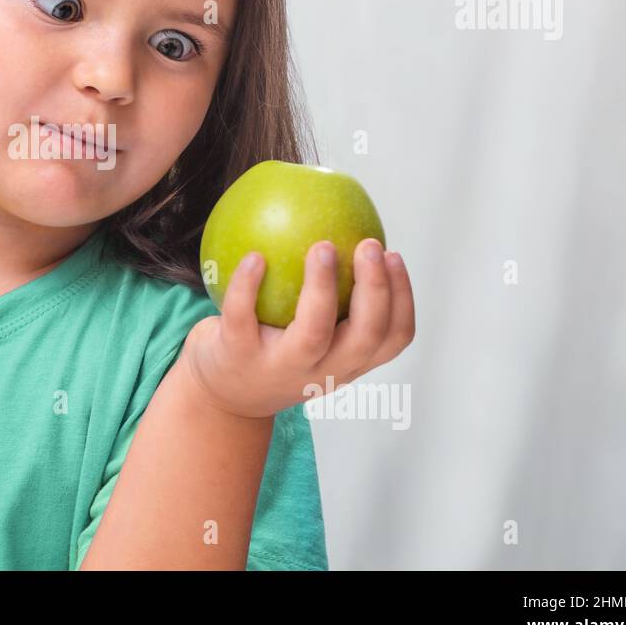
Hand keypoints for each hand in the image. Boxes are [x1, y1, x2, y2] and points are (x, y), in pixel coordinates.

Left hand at [182, 239, 415, 418]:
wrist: (223, 397)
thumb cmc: (274, 352)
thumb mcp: (312, 340)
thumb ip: (334, 303)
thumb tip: (346, 227)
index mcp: (346, 363)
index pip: (392, 338)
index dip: (402, 298)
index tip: (394, 255)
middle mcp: (321, 371)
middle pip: (365, 336)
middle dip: (376, 289)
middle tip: (370, 245)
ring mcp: (280, 368)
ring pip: (313, 333)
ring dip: (322, 286)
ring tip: (323, 246)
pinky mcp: (238, 358)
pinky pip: (244, 318)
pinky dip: (249, 285)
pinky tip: (254, 256)